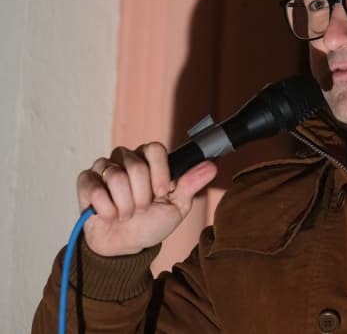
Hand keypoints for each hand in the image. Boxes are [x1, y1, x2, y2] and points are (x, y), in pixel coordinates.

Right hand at [77, 142, 216, 255]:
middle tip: (142, 209)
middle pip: (135, 164)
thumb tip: (211, 166)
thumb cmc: (152, 223)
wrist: (125, 246)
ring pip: (115, 176)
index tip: (162, 192)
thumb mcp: (176, 207)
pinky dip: (104, 208)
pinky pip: (93, 187)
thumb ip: (191, 185)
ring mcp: (105, 168)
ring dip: (124, 204)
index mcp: (150, 161)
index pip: (155, 149)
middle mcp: (127, 158)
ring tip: (126, 214)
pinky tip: (109, 215)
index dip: (159, 172)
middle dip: (142, 195)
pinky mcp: (86, 182)